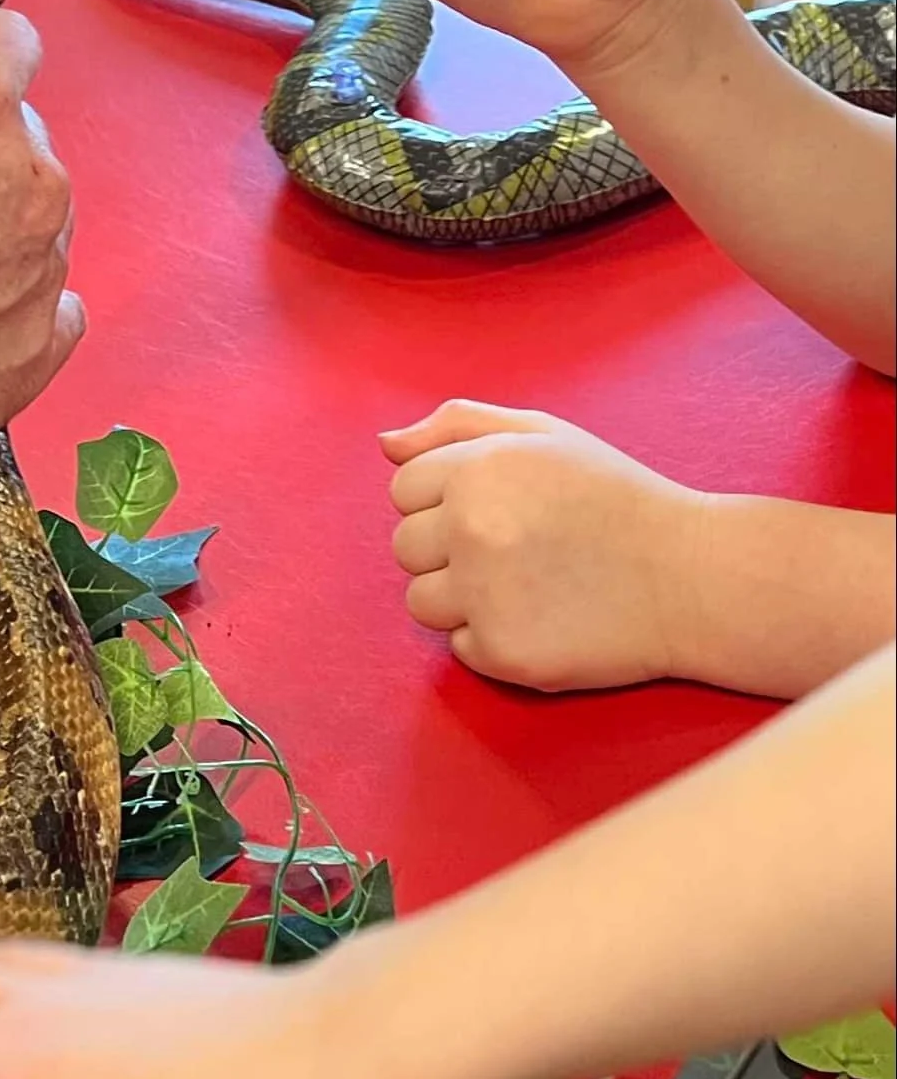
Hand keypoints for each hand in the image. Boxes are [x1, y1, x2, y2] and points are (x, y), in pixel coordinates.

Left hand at [382, 401, 707, 691]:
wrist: (694, 577)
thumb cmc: (615, 497)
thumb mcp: (544, 434)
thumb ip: (457, 426)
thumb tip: (384, 444)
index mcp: (476, 469)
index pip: (403, 489)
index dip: (446, 499)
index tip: (499, 508)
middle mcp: (471, 529)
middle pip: (404, 548)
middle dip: (447, 548)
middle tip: (517, 548)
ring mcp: (484, 595)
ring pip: (420, 602)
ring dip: (460, 598)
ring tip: (528, 584)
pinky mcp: (503, 652)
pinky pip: (458, 647)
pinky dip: (492, 639)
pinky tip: (544, 618)